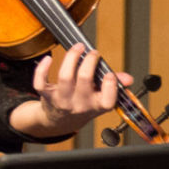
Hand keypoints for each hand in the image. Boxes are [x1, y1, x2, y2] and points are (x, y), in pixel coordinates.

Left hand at [11, 43, 133, 137]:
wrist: (61, 121)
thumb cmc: (84, 105)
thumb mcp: (102, 99)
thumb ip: (115, 86)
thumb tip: (128, 78)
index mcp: (98, 106)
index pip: (108, 100)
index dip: (110, 85)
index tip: (110, 73)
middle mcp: (80, 104)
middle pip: (84, 79)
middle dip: (89, 61)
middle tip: (93, 52)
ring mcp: (62, 100)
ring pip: (65, 77)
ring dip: (71, 58)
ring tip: (78, 47)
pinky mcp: (47, 96)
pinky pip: (40, 82)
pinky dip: (42, 69)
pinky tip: (48, 58)